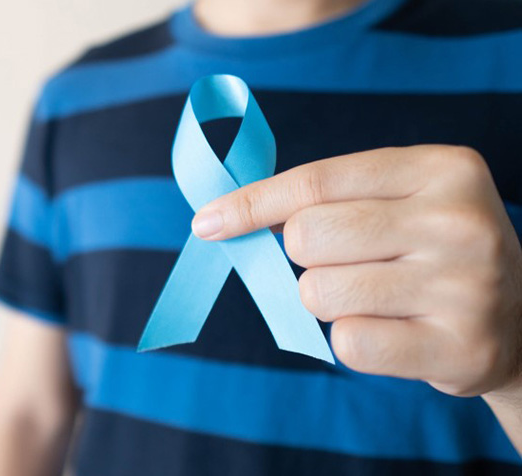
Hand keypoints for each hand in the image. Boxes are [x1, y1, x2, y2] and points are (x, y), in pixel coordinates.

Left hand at [192, 145, 521, 397]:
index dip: (250, 204)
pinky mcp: (461, 347)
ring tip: (378, 298)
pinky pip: (347, 344)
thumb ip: (323, 200)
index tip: (207, 222)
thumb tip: (221, 217)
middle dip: (304, 256)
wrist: (521, 319)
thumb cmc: (430, 250)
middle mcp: (461, 222)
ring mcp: (467, 288)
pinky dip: (352, 340)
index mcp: (443, 169)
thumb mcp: (398, 200)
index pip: (314, 183)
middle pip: (307, 238)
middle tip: (347, 263)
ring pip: (318, 293)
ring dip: (327, 300)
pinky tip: (394, 331)